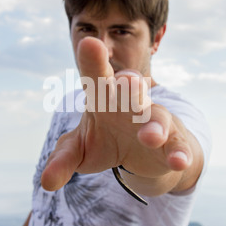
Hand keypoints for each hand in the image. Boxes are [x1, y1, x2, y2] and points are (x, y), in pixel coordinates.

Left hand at [41, 37, 195, 192]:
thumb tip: (45, 182)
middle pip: (131, 87)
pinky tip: (178, 161)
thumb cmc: (106, 141)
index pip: (96, 76)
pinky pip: (177, 144)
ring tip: (149, 137)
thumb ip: (62, 160)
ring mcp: (154, 119)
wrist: (142, 154)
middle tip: (127, 82)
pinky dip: (179, 152)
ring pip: (157, 116)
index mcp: (103, 96)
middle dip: (129, 84)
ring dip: (154, 125)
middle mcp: (130, 102)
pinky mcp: (173, 140)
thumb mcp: (79, 150)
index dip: (93, 61)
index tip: (88, 44)